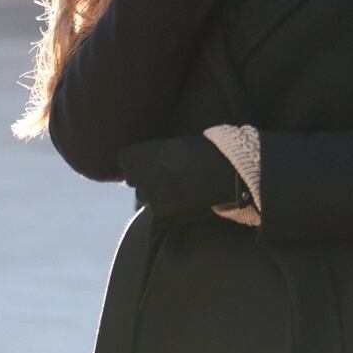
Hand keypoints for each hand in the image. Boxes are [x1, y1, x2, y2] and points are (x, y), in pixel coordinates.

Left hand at [119, 134, 242, 219]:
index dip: (133, 160)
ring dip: (152, 192)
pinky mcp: (166, 209)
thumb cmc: (208, 151)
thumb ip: (158, 152)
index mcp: (149, 152)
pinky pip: (157, 208)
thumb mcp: (178, 144)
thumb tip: (147, 159)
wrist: (228, 171)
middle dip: (142, 177)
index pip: (124, 159)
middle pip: (131, 178)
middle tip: (159, 175)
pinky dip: (165, 204)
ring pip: (142, 195)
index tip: (142, 161)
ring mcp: (155, 192)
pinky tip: (179, 198)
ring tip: (170, 187)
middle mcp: (147, 173)